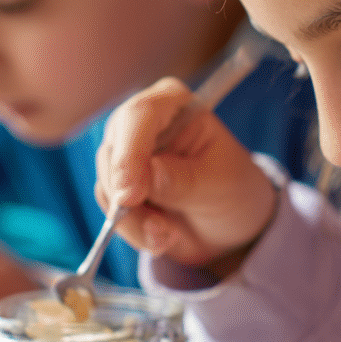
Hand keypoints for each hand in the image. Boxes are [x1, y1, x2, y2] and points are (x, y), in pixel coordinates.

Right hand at [96, 77, 276, 275]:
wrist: (231, 226)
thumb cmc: (234, 191)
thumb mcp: (220, 185)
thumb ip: (183, 179)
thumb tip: (148, 174)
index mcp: (174, 104)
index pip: (141, 114)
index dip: (130, 152)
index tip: (130, 194)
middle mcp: (143, 124)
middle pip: (113, 149)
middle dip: (126, 194)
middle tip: (156, 227)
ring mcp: (127, 157)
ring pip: (106, 184)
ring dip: (132, 220)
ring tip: (169, 234)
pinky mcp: (119, 188)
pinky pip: (109, 210)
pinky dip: (132, 230)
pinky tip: (162, 237)